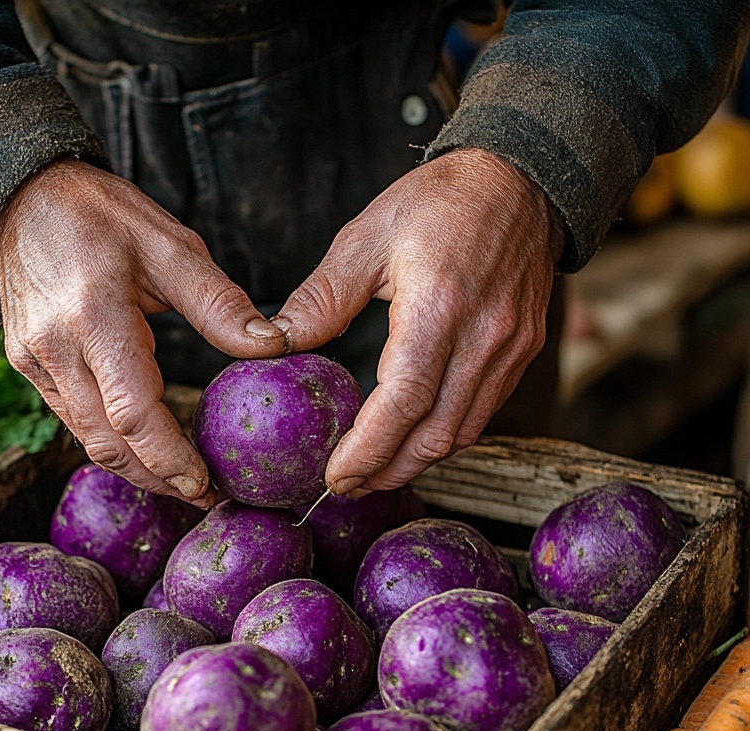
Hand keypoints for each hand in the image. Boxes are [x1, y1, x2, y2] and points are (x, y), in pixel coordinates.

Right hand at [0, 158, 287, 505]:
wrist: (22, 197)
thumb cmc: (100, 213)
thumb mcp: (170, 245)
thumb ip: (220, 304)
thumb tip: (273, 347)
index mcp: (94, 316)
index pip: (134, 414)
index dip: (171, 458)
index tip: (206, 483)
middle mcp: (55, 349)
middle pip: (108, 443)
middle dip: (157, 479)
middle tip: (203, 495)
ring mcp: (33, 362)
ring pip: (88, 439)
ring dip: (135, 468)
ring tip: (181, 481)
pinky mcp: (27, 366)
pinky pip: (73, 419)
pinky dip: (111, 441)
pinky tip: (144, 447)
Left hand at [273, 148, 563, 494]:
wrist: (521, 178)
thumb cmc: (440, 201)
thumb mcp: (366, 236)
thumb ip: (321, 298)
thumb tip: (275, 344)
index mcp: (438, 308)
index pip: (403, 404)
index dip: (368, 451)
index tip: (336, 476)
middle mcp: (483, 337)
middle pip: (435, 435)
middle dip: (388, 470)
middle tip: (348, 485)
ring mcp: (510, 349)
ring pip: (462, 432)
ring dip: (417, 460)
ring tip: (375, 470)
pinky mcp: (523, 351)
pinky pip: (482, 412)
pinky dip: (445, 434)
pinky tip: (414, 436)